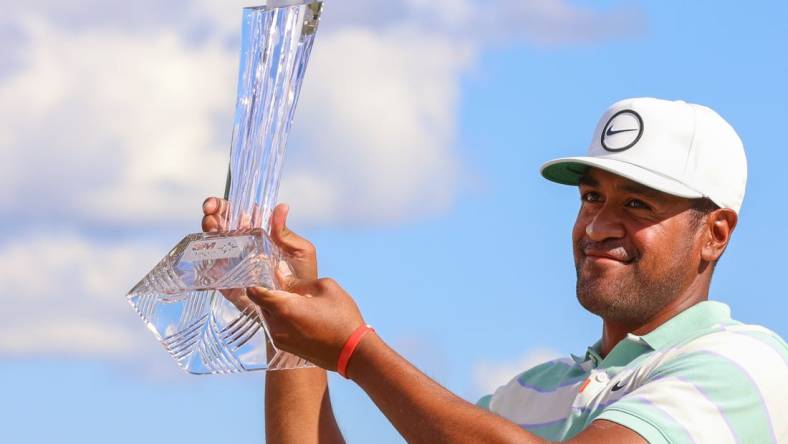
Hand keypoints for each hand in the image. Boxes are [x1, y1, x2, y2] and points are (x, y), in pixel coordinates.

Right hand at [202, 197, 318, 280]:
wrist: (300, 308)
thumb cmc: (304, 276)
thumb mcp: (301, 251)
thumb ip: (287, 232)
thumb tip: (282, 207)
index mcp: (260, 234)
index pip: (238, 214)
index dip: (225, 206)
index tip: (218, 205)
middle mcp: (244, 246)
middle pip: (221, 225)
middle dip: (211, 216)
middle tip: (210, 214)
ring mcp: (235, 264)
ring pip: (214, 243)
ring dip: (208, 233)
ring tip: (211, 229)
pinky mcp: (229, 283)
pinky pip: (212, 272)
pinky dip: (205, 263)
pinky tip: (207, 256)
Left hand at [248, 274, 365, 370]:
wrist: (353, 353)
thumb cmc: (342, 318)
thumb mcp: (325, 288)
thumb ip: (299, 280)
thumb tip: (281, 274)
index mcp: (284, 307)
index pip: (254, 292)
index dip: (257, 281)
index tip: (265, 274)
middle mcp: (276, 325)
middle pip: (261, 304)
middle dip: (269, 293)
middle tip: (284, 284)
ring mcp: (280, 339)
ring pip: (269, 316)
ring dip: (277, 307)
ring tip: (296, 300)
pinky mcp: (286, 348)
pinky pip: (276, 328)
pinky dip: (283, 319)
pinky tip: (301, 315)